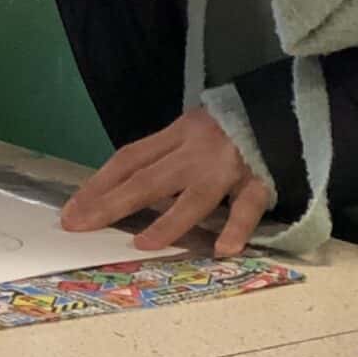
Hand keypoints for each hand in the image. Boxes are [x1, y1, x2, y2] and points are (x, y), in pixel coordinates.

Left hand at [61, 108, 270, 256]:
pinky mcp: (259, 180)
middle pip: (148, 178)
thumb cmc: (232, 127)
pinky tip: (222, 249)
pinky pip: (246, 207)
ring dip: (167, 221)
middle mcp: (197, 149)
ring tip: (142, 244)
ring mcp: (228, 167)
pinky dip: (236, 228)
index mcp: (178, 133)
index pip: (130, 159)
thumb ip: (166, 156)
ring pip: (194, 196)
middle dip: (112, 203)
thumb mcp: (192, 131)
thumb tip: (124, 192)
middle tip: (80, 225)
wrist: (285, 107)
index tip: (72, 210)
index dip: (98, 184)